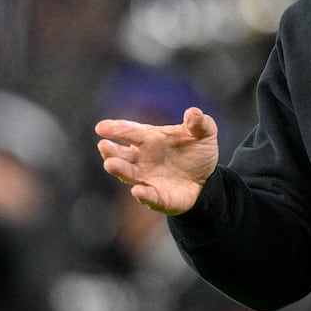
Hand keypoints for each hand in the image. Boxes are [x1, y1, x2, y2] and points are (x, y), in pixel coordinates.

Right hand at [95, 108, 219, 214]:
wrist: (208, 180)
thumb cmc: (198, 152)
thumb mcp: (205, 133)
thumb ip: (200, 123)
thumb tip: (193, 113)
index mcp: (150, 139)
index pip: (131, 132)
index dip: (116, 129)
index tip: (101, 127)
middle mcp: (143, 159)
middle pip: (122, 154)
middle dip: (111, 151)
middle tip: (103, 145)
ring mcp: (148, 179)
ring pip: (129, 175)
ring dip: (119, 170)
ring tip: (110, 164)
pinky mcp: (159, 198)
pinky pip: (149, 197)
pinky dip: (143, 195)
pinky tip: (137, 190)